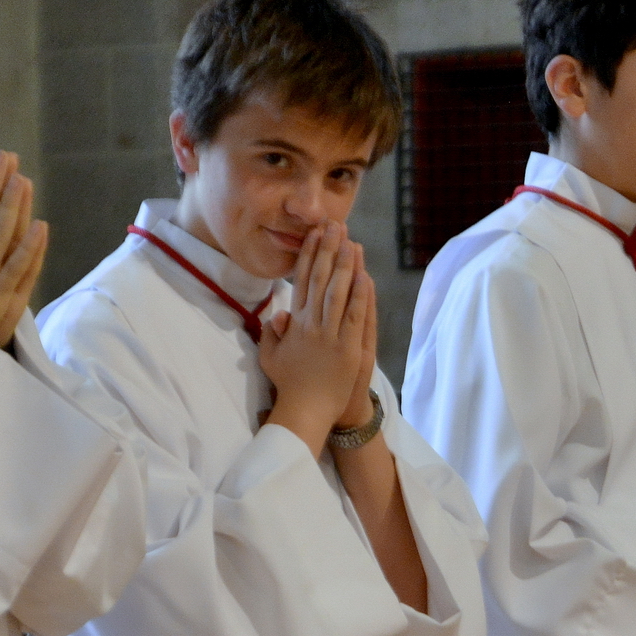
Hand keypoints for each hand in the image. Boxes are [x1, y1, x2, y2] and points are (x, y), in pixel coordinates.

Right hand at [259, 222, 377, 456]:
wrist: (306, 410)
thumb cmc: (289, 385)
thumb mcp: (271, 357)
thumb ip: (273, 332)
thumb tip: (279, 311)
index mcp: (295, 324)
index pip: (302, 282)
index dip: (309, 256)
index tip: (314, 235)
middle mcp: (312, 325)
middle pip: (321, 280)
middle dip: (328, 250)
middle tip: (334, 225)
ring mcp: (331, 335)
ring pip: (338, 292)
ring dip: (345, 265)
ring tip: (350, 241)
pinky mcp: (348, 347)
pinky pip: (355, 315)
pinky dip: (360, 294)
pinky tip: (364, 274)